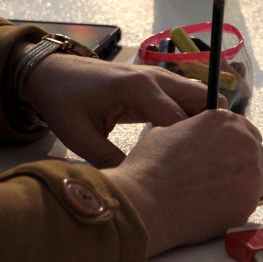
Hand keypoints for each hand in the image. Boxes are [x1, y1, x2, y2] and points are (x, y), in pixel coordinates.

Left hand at [24, 52, 226, 167]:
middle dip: (211, 129)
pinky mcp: (154, 84)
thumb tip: (133, 188)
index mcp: (139, 88)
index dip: (192, 147)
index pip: (181, 119)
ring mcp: (157, 78)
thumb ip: (109, 161)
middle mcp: (155, 78)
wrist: (50, 73)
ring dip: (203, 122)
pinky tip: (186, 144)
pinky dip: (192, 117)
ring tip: (202, 156)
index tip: (199, 173)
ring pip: (198, 97)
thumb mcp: (80, 136)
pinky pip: (185, 99)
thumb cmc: (62, 101)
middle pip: (202, 99)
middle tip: (211, 162)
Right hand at [104, 110, 262, 256]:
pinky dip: (236, 207)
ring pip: (257, 179)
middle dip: (241, 164)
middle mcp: (245, 142)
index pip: (245, 129)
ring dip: (241, 185)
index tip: (227, 154)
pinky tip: (214, 209)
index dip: (234, 144)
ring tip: (215, 195)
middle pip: (255, 153)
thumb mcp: (169, 131)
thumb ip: (194, 132)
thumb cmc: (150, 166)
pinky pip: (249, 203)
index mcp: (226, 120)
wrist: (144, 202)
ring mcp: (251, 174)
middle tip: (220, 178)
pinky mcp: (248, 204)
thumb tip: (198, 141)